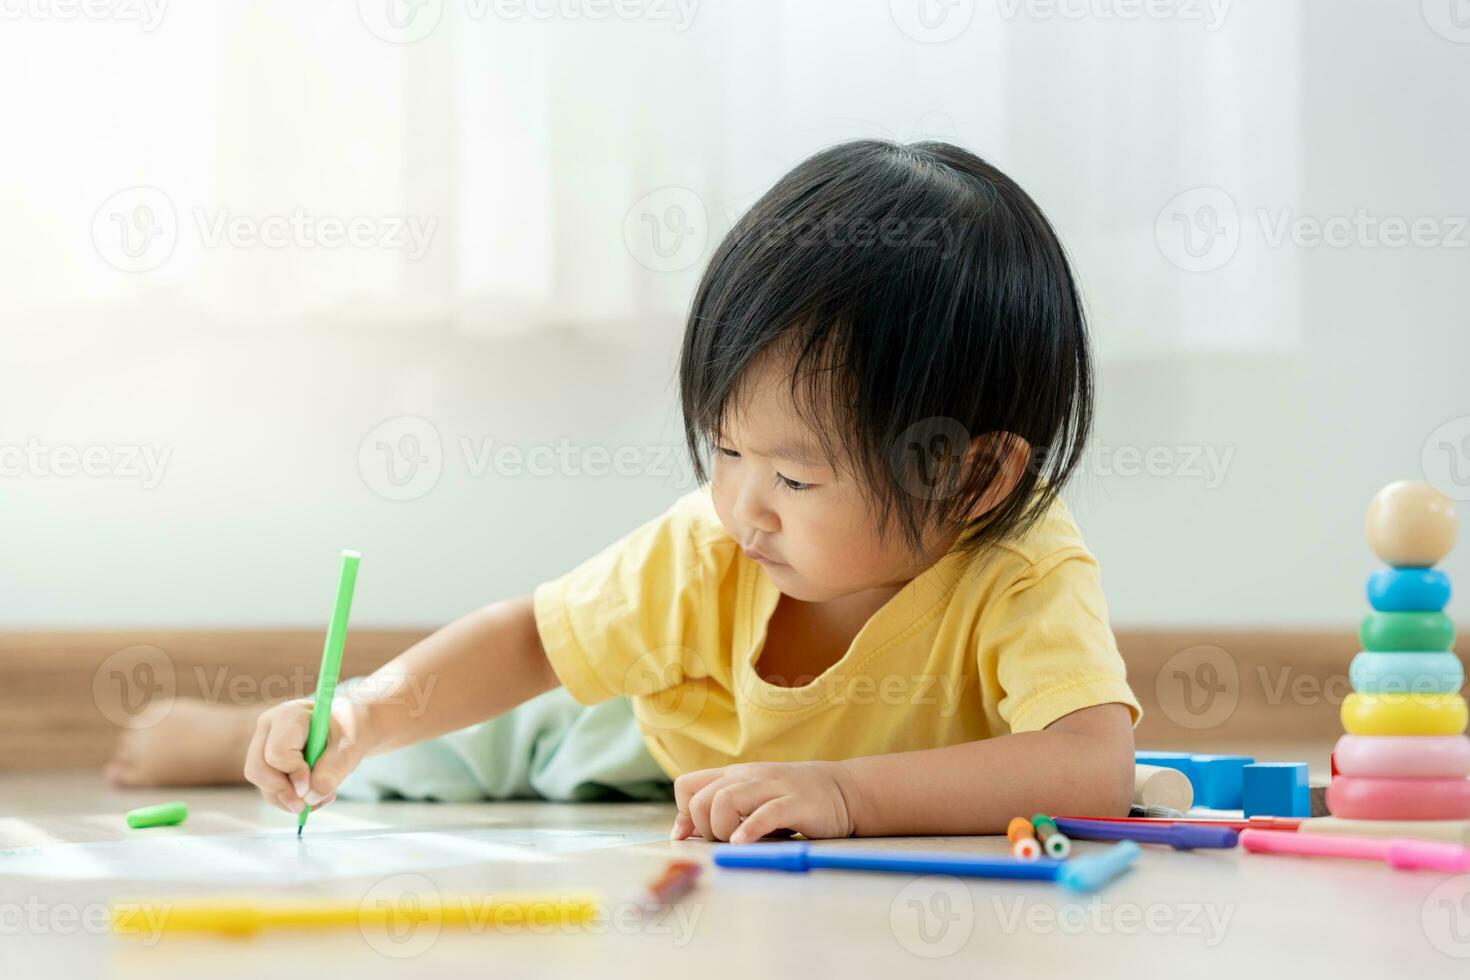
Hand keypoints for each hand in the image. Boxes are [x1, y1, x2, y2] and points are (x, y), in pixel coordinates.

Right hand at [243, 697, 372, 813]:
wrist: (348, 727)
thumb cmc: (349, 729)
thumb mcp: (350, 748)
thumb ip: (332, 771)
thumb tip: (309, 798)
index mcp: (289, 716)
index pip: (277, 753)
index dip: (293, 774)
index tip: (310, 786)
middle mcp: (269, 728)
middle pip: (258, 770)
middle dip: (283, 793)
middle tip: (306, 805)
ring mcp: (263, 745)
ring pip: (262, 783)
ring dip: (288, 800)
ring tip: (321, 798)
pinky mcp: (267, 762)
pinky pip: (269, 789)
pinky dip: (288, 799)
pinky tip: (313, 796)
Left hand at [670, 761, 861, 843]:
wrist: (841, 789)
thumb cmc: (790, 799)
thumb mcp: (752, 798)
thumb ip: (721, 809)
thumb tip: (684, 832)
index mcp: (733, 776)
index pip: (687, 785)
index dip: (684, 814)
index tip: (692, 836)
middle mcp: (747, 777)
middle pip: (702, 800)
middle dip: (704, 829)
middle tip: (724, 841)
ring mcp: (771, 787)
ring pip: (725, 802)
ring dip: (722, 831)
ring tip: (737, 843)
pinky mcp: (794, 803)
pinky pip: (764, 814)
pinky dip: (749, 831)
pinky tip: (743, 844)